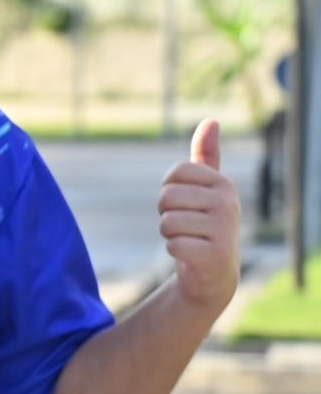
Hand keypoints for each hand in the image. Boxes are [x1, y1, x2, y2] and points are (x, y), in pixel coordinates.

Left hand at [159, 118, 241, 311]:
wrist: (213, 272)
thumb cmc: (203, 224)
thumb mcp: (206, 188)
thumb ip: (206, 156)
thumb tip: (212, 120)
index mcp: (222, 183)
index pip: (174, 174)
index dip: (168, 191)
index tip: (184, 204)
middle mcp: (228, 201)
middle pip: (166, 197)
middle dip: (166, 214)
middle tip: (185, 226)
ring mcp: (225, 227)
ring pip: (167, 222)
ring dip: (170, 234)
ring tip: (189, 239)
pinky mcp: (216, 254)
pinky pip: (173, 245)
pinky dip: (174, 251)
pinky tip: (191, 255)